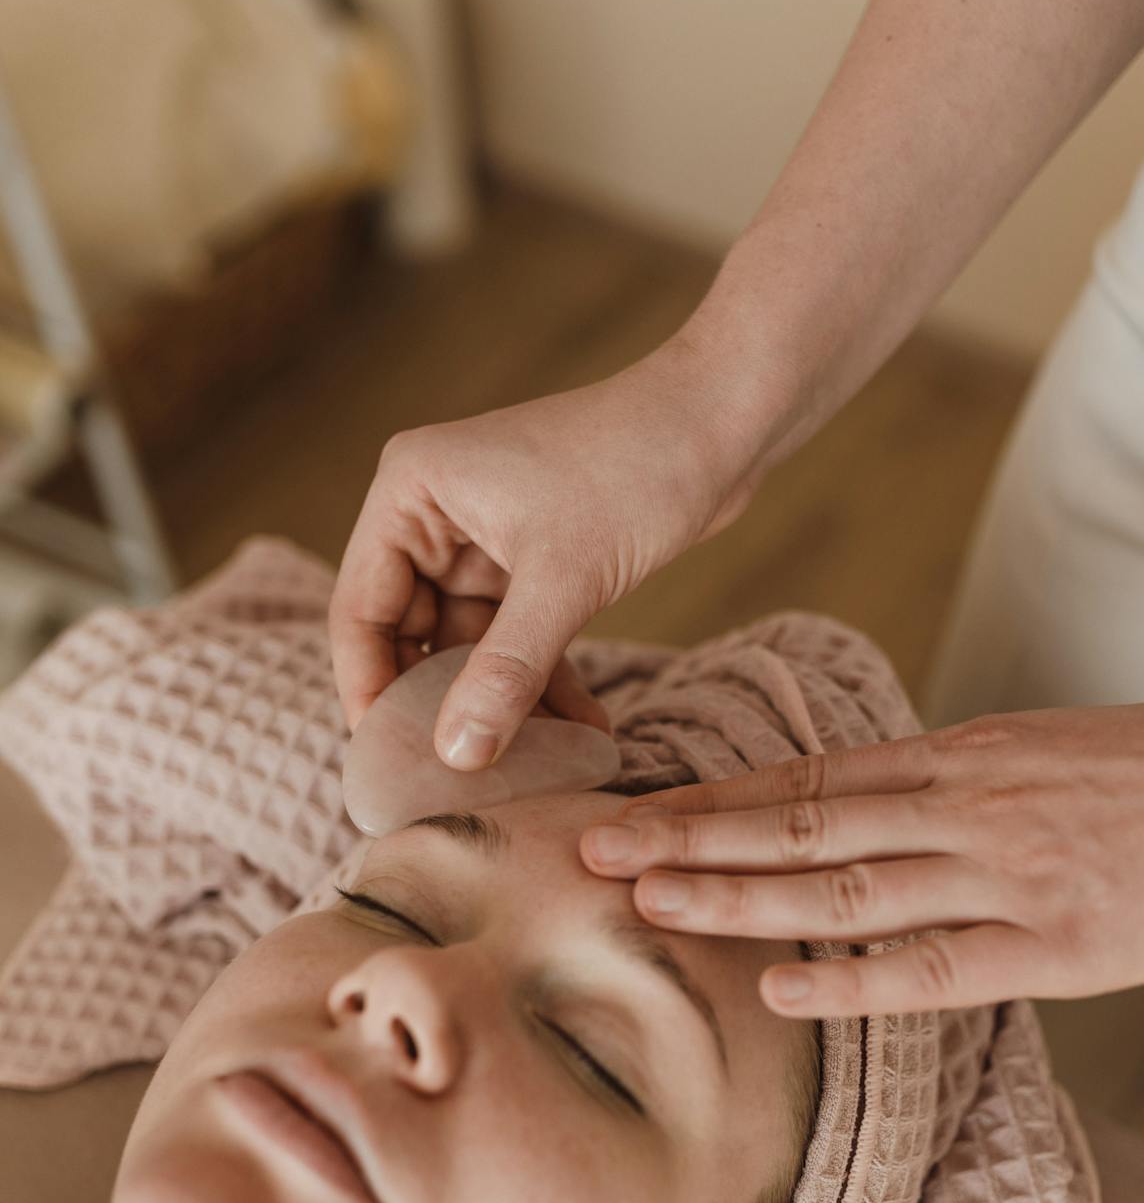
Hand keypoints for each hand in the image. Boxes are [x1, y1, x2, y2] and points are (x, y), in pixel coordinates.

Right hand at [327, 331, 769, 760]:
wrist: (724, 420)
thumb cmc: (637, 467)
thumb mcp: (564, 579)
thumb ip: (506, 671)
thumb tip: (456, 755)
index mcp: (410, 492)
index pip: (360, 611)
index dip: (368, 692)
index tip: (390, 764)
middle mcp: (433, 514)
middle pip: (409, 636)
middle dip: (440, 708)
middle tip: (461, 782)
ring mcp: (483, 540)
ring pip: (470, 647)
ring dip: (503, 705)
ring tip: (538, 766)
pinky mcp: (533, 561)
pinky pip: (518, 640)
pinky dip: (544, 684)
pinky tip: (583, 732)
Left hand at [578, 689, 1143, 1014]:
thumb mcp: (1045, 753)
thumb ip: (955, 787)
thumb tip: (875, 815)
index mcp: (960, 759)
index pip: (809, 782)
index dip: (712, 801)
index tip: (632, 808)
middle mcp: (965, 807)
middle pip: (800, 825)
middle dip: (689, 839)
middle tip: (591, 851)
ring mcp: (1006, 874)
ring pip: (846, 887)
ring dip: (739, 897)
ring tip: (648, 906)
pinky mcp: (1057, 941)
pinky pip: (936, 963)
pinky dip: (852, 980)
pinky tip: (778, 986)